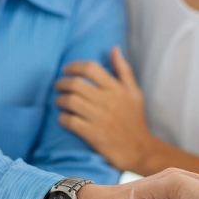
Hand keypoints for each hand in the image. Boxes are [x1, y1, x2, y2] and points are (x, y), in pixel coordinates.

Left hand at [55, 46, 154, 172]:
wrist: (140, 150)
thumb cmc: (136, 120)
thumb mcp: (135, 93)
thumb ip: (123, 70)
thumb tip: (114, 48)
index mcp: (116, 89)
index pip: (90, 68)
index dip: (74, 66)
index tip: (66, 70)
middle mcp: (107, 101)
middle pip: (76, 84)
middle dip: (62, 83)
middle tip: (58, 86)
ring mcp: (99, 118)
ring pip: (70, 101)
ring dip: (60, 100)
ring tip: (59, 102)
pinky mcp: (92, 134)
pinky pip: (70, 121)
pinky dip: (62, 118)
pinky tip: (63, 118)